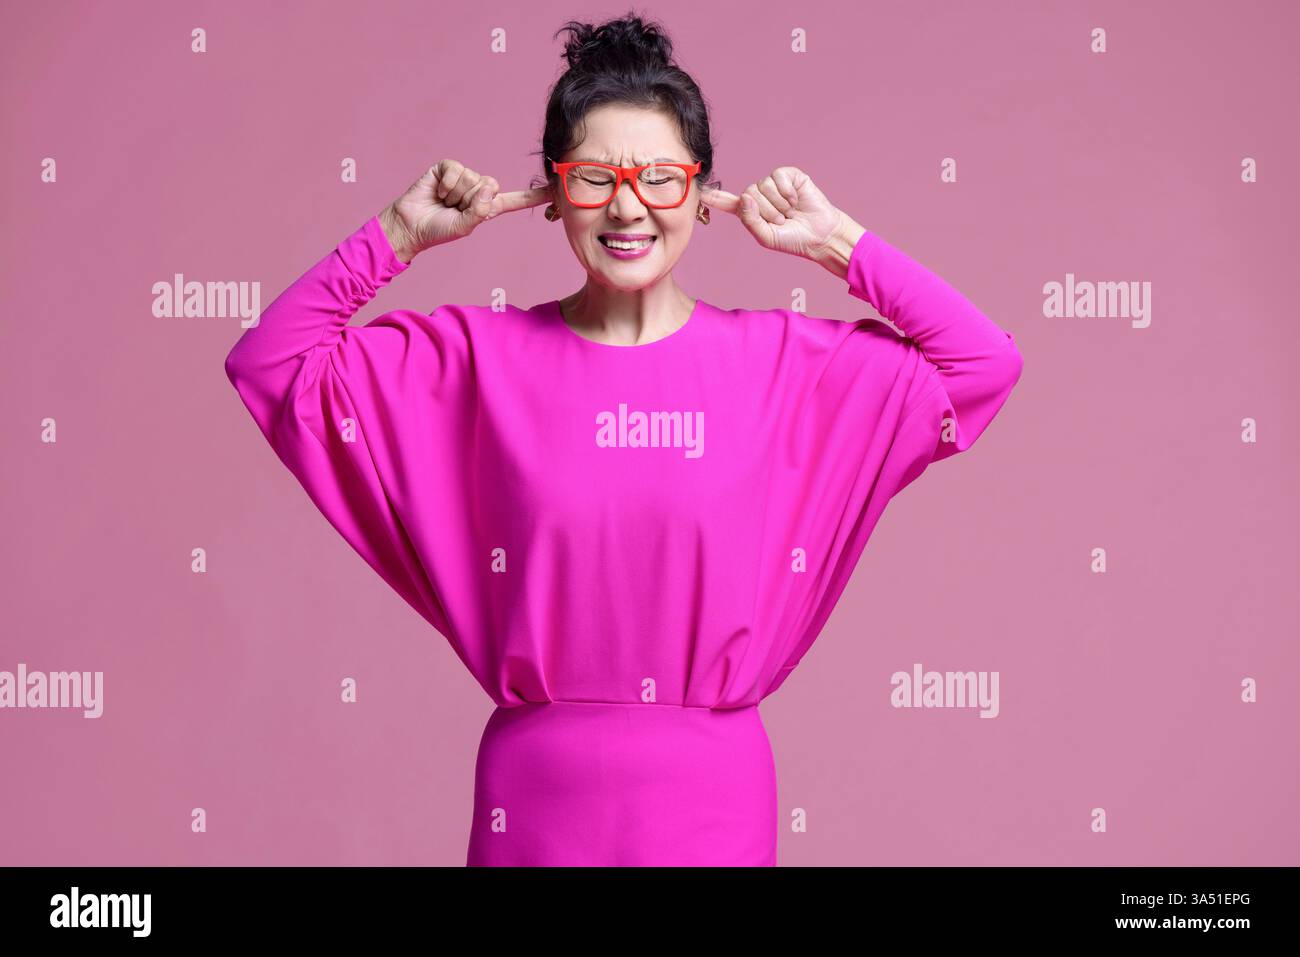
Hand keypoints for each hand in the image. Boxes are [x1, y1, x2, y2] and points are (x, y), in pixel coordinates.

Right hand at [380, 159, 550, 261]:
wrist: (410, 225)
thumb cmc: (437, 230)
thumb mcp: (464, 226)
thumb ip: (480, 211)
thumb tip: (489, 187)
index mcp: (487, 206)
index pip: (515, 200)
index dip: (534, 196)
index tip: (555, 190)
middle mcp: (478, 189)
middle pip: (490, 185)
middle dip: (470, 199)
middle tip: (453, 208)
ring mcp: (463, 177)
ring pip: (472, 179)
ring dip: (455, 194)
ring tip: (443, 202)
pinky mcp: (447, 168)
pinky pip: (456, 170)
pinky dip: (447, 183)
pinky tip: (437, 191)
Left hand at [699, 166, 848, 261]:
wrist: (819, 234)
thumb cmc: (792, 239)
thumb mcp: (766, 237)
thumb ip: (750, 221)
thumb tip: (746, 197)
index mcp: (751, 212)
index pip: (728, 202)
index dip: (715, 198)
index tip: (701, 192)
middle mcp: (760, 195)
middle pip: (748, 194)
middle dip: (766, 210)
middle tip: (782, 220)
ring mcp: (774, 184)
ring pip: (763, 185)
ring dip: (778, 203)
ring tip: (790, 212)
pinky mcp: (789, 176)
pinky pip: (778, 176)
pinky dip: (787, 191)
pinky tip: (796, 199)